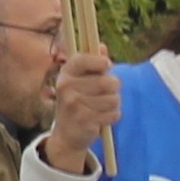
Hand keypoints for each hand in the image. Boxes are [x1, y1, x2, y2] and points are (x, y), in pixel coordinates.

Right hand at [40, 50, 119, 172]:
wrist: (67, 134)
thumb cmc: (78, 101)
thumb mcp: (81, 81)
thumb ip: (93, 64)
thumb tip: (102, 46)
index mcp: (65, 74)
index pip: (83, 59)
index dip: (100, 61)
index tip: (107, 65)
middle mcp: (66, 87)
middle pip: (108, 82)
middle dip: (114, 88)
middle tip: (107, 93)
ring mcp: (74, 105)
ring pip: (114, 99)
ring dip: (114, 103)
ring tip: (103, 106)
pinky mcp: (84, 120)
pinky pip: (113, 114)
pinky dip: (112, 116)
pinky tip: (101, 118)